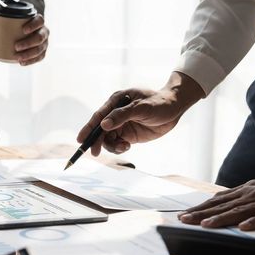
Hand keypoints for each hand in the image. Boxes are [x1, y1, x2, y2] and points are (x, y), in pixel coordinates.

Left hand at [0, 15, 49, 64]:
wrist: (28, 29)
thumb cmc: (18, 24)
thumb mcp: (8, 21)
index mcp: (38, 21)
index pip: (39, 21)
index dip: (33, 25)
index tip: (23, 30)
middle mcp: (44, 31)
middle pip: (40, 37)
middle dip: (29, 43)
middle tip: (16, 47)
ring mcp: (44, 42)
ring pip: (40, 49)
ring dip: (29, 54)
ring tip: (18, 58)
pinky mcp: (43, 52)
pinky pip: (40, 57)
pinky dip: (31, 61)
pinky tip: (22, 63)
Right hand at [76, 72, 203, 155]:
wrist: (175, 109)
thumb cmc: (159, 103)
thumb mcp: (141, 108)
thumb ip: (122, 115)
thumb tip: (103, 125)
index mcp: (116, 102)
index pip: (98, 116)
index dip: (88, 128)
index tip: (80, 140)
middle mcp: (115, 113)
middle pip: (100, 130)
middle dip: (97, 141)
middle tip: (95, 153)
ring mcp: (121, 124)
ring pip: (108, 139)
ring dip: (112, 146)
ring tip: (124, 147)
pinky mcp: (128, 134)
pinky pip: (117, 144)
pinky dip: (119, 148)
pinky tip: (127, 147)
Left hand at [178, 177, 254, 229]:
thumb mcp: (251, 191)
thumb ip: (234, 197)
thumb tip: (213, 201)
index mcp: (242, 191)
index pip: (216, 201)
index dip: (199, 208)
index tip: (183, 215)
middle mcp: (249, 195)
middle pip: (222, 206)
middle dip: (202, 213)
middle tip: (184, 220)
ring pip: (240, 211)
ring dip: (222, 218)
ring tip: (206, 225)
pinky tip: (244, 228)